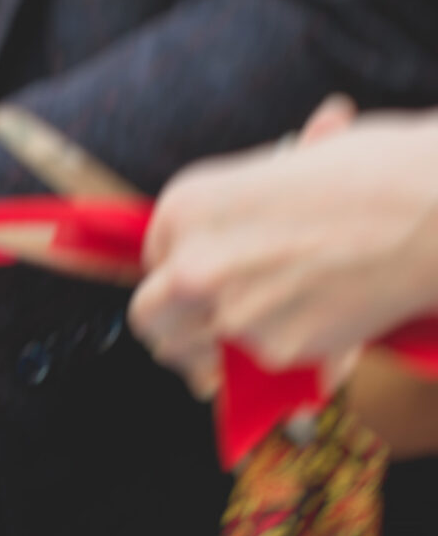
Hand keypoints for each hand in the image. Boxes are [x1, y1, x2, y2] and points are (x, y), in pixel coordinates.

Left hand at [131, 96, 437, 398]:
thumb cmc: (383, 171)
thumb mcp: (298, 160)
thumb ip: (262, 195)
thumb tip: (271, 179)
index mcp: (188, 206)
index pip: (155, 258)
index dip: (183, 268)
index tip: (211, 274)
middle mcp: (193, 264)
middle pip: (151, 318)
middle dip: (175, 326)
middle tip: (203, 331)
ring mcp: (231, 314)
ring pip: (195, 358)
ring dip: (217, 357)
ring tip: (255, 342)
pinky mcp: (276, 352)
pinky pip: (260, 374)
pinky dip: (284, 367)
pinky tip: (316, 338)